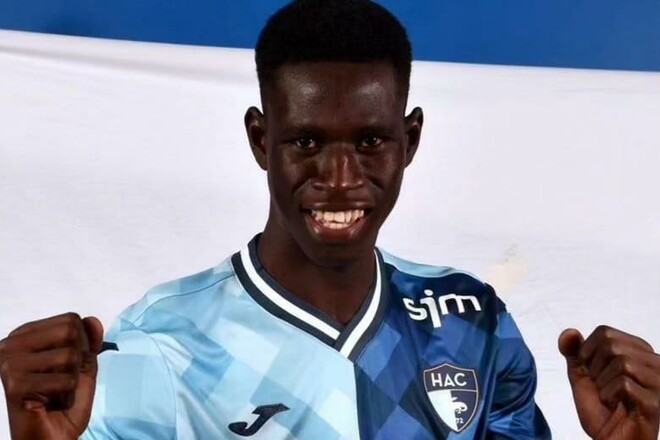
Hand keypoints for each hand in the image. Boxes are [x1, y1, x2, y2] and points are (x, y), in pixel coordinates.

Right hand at [0, 313, 103, 439]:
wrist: (50, 438)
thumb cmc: (62, 402)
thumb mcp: (82, 366)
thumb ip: (89, 342)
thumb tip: (92, 320)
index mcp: (24, 336)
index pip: (70, 320)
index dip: (81, 343)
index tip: (68, 365)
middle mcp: (10, 345)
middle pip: (69, 331)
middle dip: (78, 359)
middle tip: (62, 380)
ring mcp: (9, 364)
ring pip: (68, 356)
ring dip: (72, 379)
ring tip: (56, 392)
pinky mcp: (14, 385)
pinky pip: (65, 380)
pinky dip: (67, 394)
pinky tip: (50, 403)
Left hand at [558, 326, 659, 439]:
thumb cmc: (602, 409)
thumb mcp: (582, 376)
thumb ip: (574, 352)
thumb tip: (568, 332)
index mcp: (638, 351)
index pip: (605, 332)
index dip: (587, 352)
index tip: (592, 372)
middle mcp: (653, 362)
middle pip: (612, 344)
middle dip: (595, 368)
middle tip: (601, 387)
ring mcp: (658, 382)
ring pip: (622, 363)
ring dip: (602, 383)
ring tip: (609, 397)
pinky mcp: (655, 401)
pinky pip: (625, 384)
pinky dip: (609, 395)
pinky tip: (615, 405)